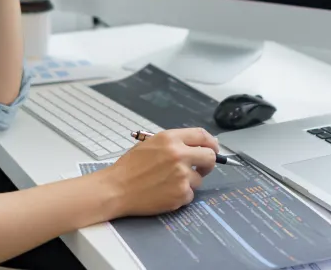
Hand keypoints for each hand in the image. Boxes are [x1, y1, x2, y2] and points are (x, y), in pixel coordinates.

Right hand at [103, 128, 220, 216]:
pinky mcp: (181, 194)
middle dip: (208, 163)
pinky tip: (165, 193)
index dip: (211, 142)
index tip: (213, 148)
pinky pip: (190, 195)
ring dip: (189, 182)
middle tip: (201, 169)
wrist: (117, 188)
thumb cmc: (130, 167)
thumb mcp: (151, 144)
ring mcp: (181, 176)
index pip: (202, 135)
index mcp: (170, 139)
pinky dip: (181, 196)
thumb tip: (196, 147)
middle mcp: (179, 155)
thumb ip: (174, 143)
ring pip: (199, 179)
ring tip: (168, 183)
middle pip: (210, 156)